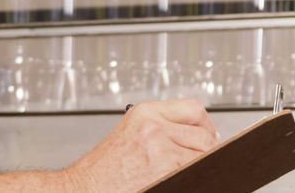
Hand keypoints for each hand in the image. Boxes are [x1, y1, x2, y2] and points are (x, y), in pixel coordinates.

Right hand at [63, 99, 219, 192]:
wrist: (85, 187)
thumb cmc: (103, 170)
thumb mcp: (130, 134)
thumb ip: (160, 128)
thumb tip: (198, 137)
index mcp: (144, 113)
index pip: (193, 109)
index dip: (206, 125)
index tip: (209, 135)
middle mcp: (153, 126)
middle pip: (204, 134)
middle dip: (206, 149)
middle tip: (200, 159)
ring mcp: (160, 148)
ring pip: (204, 154)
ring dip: (201, 165)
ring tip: (186, 171)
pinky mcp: (165, 169)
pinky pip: (197, 172)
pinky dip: (195, 177)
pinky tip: (182, 179)